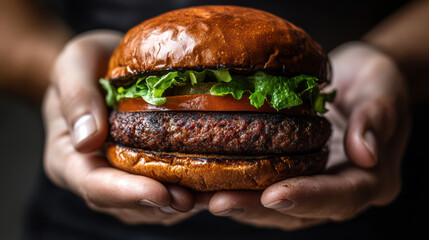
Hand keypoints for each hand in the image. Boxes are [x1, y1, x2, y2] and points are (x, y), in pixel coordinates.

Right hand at [43, 30, 199, 224]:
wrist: (102, 65)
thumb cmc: (87, 62)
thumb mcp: (75, 63)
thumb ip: (76, 97)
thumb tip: (87, 139)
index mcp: (67, 156)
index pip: (93, 184)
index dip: (126, 193)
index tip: (159, 191)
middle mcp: (92, 175)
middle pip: (124, 203)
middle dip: (158, 204)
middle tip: (192, 199)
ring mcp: (117, 178)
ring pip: (145, 205)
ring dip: (176, 204)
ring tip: (205, 196)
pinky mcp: (140, 173)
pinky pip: (160, 193)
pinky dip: (185, 192)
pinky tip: (207, 186)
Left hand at [206, 42, 410, 229]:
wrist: (356, 79)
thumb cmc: (373, 80)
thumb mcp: (383, 87)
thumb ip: (377, 118)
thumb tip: (365, 154)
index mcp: (371, 178)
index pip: (341, 195)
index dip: (308, 198)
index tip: (274, 195)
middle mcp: (339, 190)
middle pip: (299, 210)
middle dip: (257, 208)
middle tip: (220, 203)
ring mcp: (312, 186)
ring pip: (275, 207)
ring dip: (239, 203)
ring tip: (202, 198)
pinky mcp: (291, 175)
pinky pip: (263, 187)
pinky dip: (235, 187)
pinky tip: (205, 184)